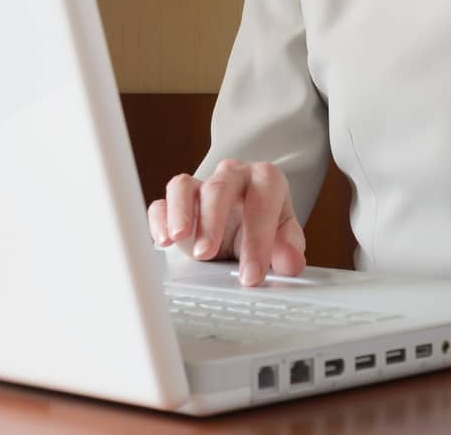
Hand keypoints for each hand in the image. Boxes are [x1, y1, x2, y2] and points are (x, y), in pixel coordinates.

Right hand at [147, 159, 305, 286]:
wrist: (243, 225)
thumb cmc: (265, 227)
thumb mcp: (283, 239)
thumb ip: (288, 250)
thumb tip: (290, 263)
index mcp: (265, 180)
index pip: (262, 201)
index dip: (257, 239)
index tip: (251, 274)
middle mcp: (233, 175)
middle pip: (220, 186)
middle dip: (212, 221)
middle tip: (206, 253)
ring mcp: (201, 185)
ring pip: (184, 185)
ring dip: (180, 212)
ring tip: (178, 239)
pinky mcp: (177, 201)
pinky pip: (162, 202)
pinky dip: (160, 220)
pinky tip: (163, 241)